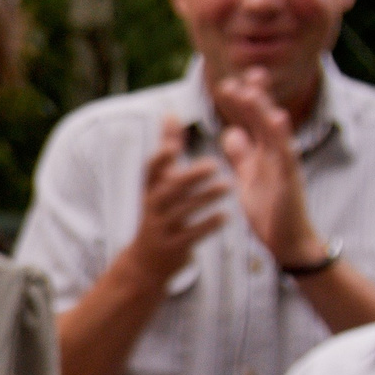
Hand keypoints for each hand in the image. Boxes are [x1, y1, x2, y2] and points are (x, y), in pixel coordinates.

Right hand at [125, 112, 227, 283]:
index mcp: (150, 188)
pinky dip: (209, 225)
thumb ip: (167, 148)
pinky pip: (192, 235)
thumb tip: (170, 113)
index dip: (159, 160)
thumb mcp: (158, 182)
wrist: (147, 261)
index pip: (150, 171)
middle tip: (214, 164)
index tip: (172, 147)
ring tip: (228, 186)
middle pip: (168, 190)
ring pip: (183, 211)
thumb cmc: (159, 211)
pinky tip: (226, 216)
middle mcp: (152, 207)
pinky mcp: (174, 247)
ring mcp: (162, 228)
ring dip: (205, 198)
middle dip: (189, 178)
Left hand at [214, 69, 324, 267]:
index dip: (240, 103)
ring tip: (251, 89)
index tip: (227, 83)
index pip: (251, 122)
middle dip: (254, 96)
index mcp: (263, 152)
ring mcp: (285, 163)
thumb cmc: (270, 210)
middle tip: (243, 74)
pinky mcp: (290, 178)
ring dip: (262, 108)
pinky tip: (278, 118)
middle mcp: (276, 153)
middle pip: (264, 119)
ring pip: (274, 130)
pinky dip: (282, 135)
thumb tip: (230, 132)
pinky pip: (287, 153)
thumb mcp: (248, 177)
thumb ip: (241, 155)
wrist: (287, 241)